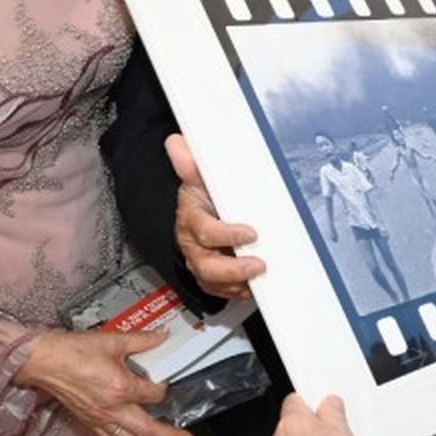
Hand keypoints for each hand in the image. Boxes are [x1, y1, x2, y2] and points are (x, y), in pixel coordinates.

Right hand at [14, 329, 193, 435]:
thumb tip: (163, 336)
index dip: (164, 387)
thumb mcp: (113, 340)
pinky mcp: (89, 422)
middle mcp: (112, 409)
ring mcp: (100, 419)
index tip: (166, 380)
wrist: (42, 361)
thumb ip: (142, 340)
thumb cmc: (72, 350)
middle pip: (147, 430)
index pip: (154, 393)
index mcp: (121, 388)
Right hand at [166, 134, 263, 299]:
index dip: (227, 235)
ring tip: (259, 279)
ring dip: (236, 284)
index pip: (205, 231)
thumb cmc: (201, 197)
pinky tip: (253, 288)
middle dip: (233, 270)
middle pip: (207, 265)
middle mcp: (193, 245)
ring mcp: (201, 262)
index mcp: (191, 220)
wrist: (197, 213)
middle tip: (258, 264)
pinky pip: (220, 291)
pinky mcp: (211, 276)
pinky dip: (237, 292)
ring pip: (213, 282)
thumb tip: (176, 142)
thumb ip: (191, 163)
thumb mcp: (199, 177)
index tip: (251, 233)